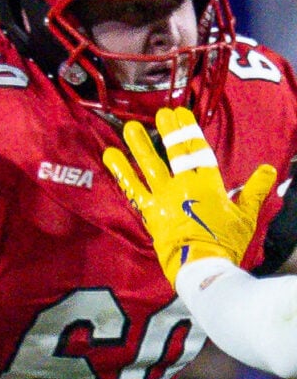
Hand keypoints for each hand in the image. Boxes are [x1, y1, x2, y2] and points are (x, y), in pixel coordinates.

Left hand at [101, 108, 277, 282]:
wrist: (200, 266)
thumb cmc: (225, 241)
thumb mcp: (246, 215)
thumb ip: (255, 190)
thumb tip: (269, 169)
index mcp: (207, 185)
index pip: (198, 152)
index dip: (189, 132)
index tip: (181, 114)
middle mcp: (182, 186)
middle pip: (174, 154)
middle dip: (168, 132)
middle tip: (161, 113)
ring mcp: (163, 199)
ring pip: (149, 167)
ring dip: (139, 146)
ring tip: (129, 127)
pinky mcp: (148, 212)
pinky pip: (131, 188)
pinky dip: (120, 171)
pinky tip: (109, 156)